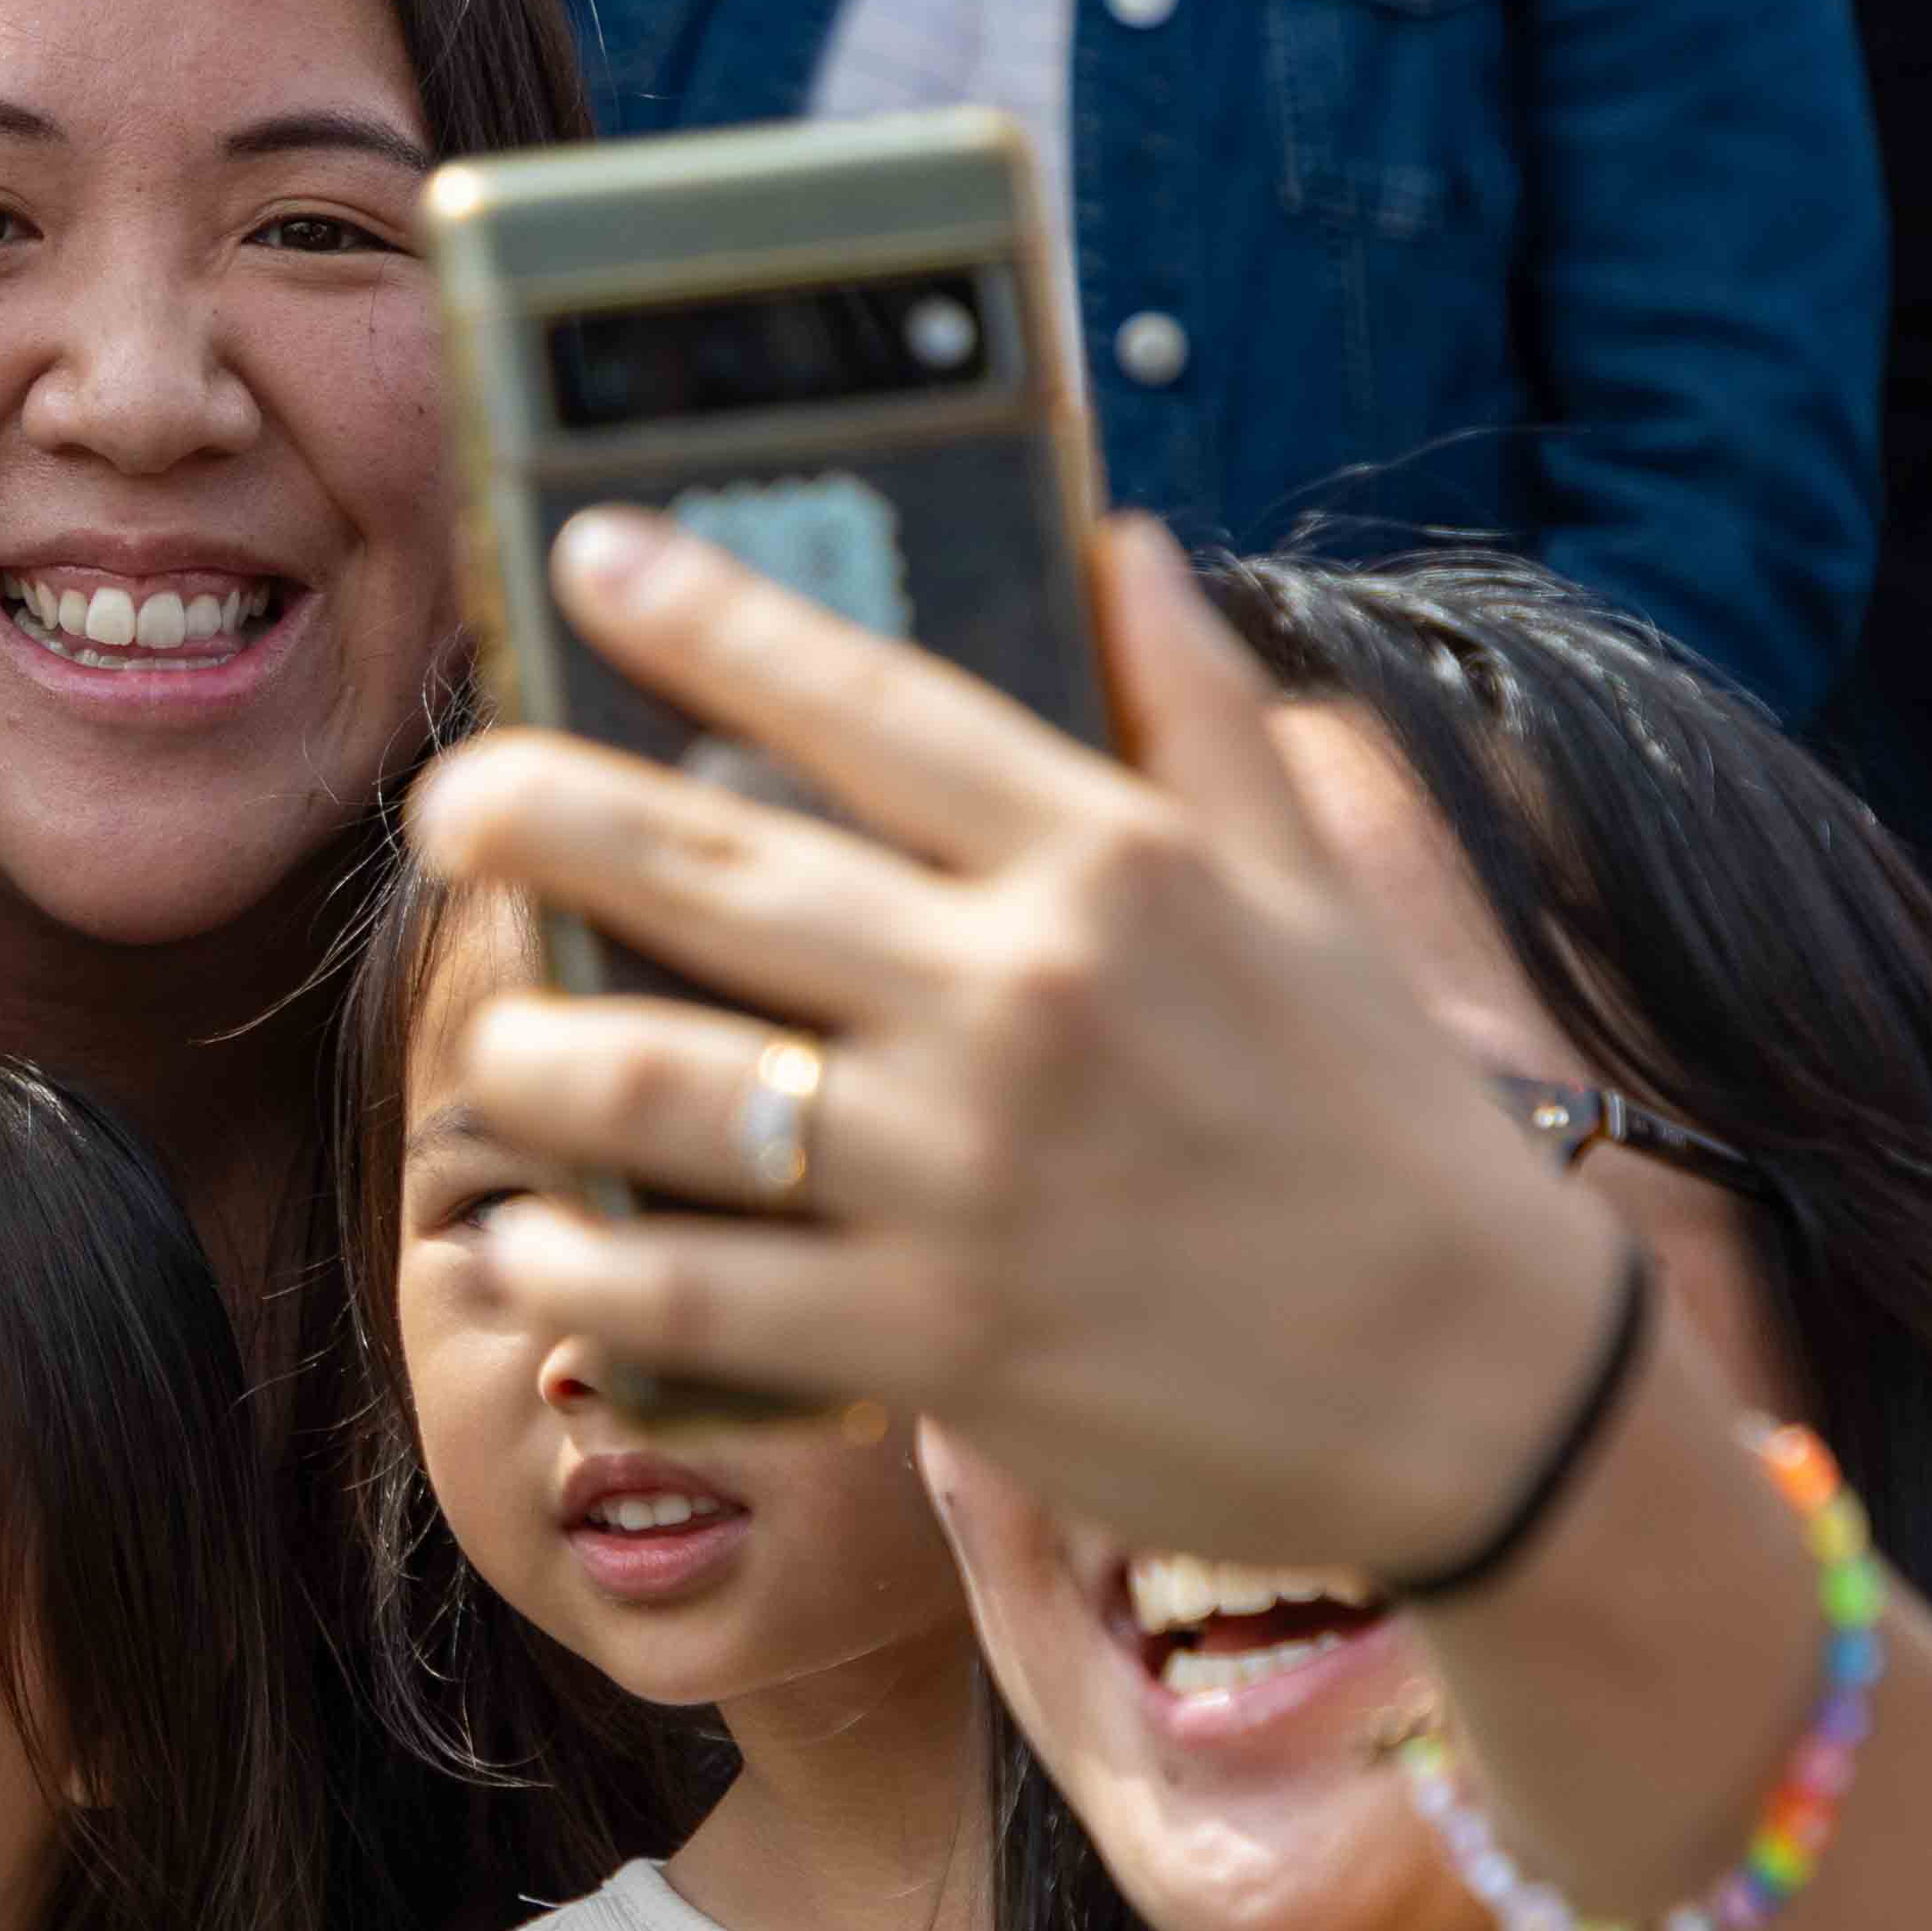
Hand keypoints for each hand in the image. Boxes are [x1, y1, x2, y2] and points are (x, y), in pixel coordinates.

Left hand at [411, 515, 1631, 1583]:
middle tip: (445, 805)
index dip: (705, 615)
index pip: (865, 701)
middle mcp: (1018, 997)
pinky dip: (581, 1266)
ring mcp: (967, 1174)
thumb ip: (1199, 711)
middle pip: (703, 864)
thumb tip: (1125, 539)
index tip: (585, 557)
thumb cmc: (1386, 1129)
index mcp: (1107, 866)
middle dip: (532, 814)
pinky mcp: (936, 1341)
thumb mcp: (1313, 894)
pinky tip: (530, 1241)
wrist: (1487, 1392)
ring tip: (493, 1046)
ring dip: (529, 1053)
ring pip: (655, 1082)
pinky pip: (691, 1291)